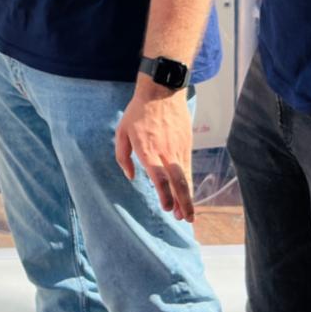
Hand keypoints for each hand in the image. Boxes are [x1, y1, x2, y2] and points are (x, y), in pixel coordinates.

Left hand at [116, 78, 195, 218]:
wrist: (162, 91)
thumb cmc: (138, 112)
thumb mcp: (121, 132)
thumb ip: (122, 156)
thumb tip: (130, 176)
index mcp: (148, 149)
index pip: (159, 177)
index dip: (165, 195)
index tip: (167, 209)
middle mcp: (166, 151)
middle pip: (178, 181)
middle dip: (183, 202)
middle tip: (184, 219)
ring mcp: (178, 147)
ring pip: (185, 176)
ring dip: (188, 197)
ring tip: (188, 214)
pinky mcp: (187, 143)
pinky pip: (188, 167)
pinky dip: (188, 183)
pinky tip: (187, 194)